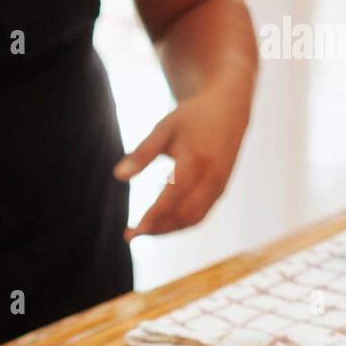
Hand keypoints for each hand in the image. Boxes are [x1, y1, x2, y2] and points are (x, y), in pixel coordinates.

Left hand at [115, 91, 247, 239]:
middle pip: (183, 215)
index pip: (173, 196)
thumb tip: (118, 176)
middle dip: (157, 229)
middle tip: (130, 235)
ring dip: (167, 230)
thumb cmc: (191, 118)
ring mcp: (219, 186)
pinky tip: (160, 224)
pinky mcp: (220, 191)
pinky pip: (200, 216)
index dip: (153, 216)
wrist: (228, 110)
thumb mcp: (165, 128)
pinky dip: (179, 224)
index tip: (133, 230)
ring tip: (142, 231)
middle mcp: (211, 177)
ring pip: (192, 219)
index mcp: (196, 160)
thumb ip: (143, 152)